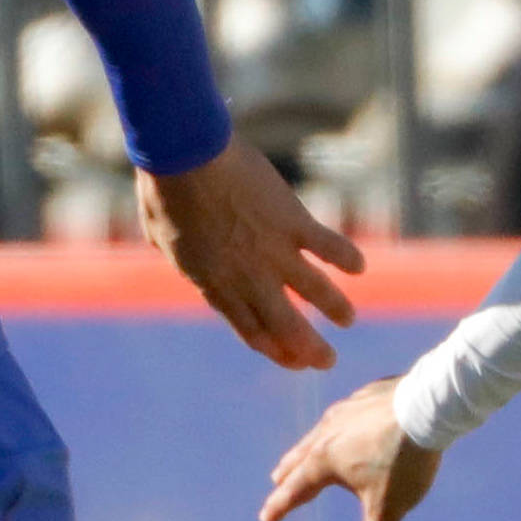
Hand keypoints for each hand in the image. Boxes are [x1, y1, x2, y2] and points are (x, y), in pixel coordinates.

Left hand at [138, 141, 361, 371]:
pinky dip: (346, 258)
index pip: (250, 329)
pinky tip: (359, 267)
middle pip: (286, 325)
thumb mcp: (161, 237)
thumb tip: (176, 255)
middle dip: (309, 348)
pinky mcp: (294, 222)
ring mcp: (274, 251)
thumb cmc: (164, 192)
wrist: (185, 158)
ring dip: (335, 309)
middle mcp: (249, 277)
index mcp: (215, 283)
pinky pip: (329, 247)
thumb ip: (180, 255)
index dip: (274, 349)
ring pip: (315, 292)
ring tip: (348, 320)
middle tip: (326, 361)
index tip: (292, 361)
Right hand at [259, 379, 445, 520]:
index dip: (280, 506)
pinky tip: (352, 422)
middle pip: (300, 456)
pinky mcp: (369, 395)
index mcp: (325, 459)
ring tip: (312, 450)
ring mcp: (348, 409)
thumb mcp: (388, 507)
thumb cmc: (406, 459)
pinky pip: (348, 413)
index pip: (295, 489)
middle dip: (289, 471)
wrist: (431, 406)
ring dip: (312, 445)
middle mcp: (328, 431)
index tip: (266, 518)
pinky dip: (342, 424)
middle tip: (278, 479)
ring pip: (321, 431)